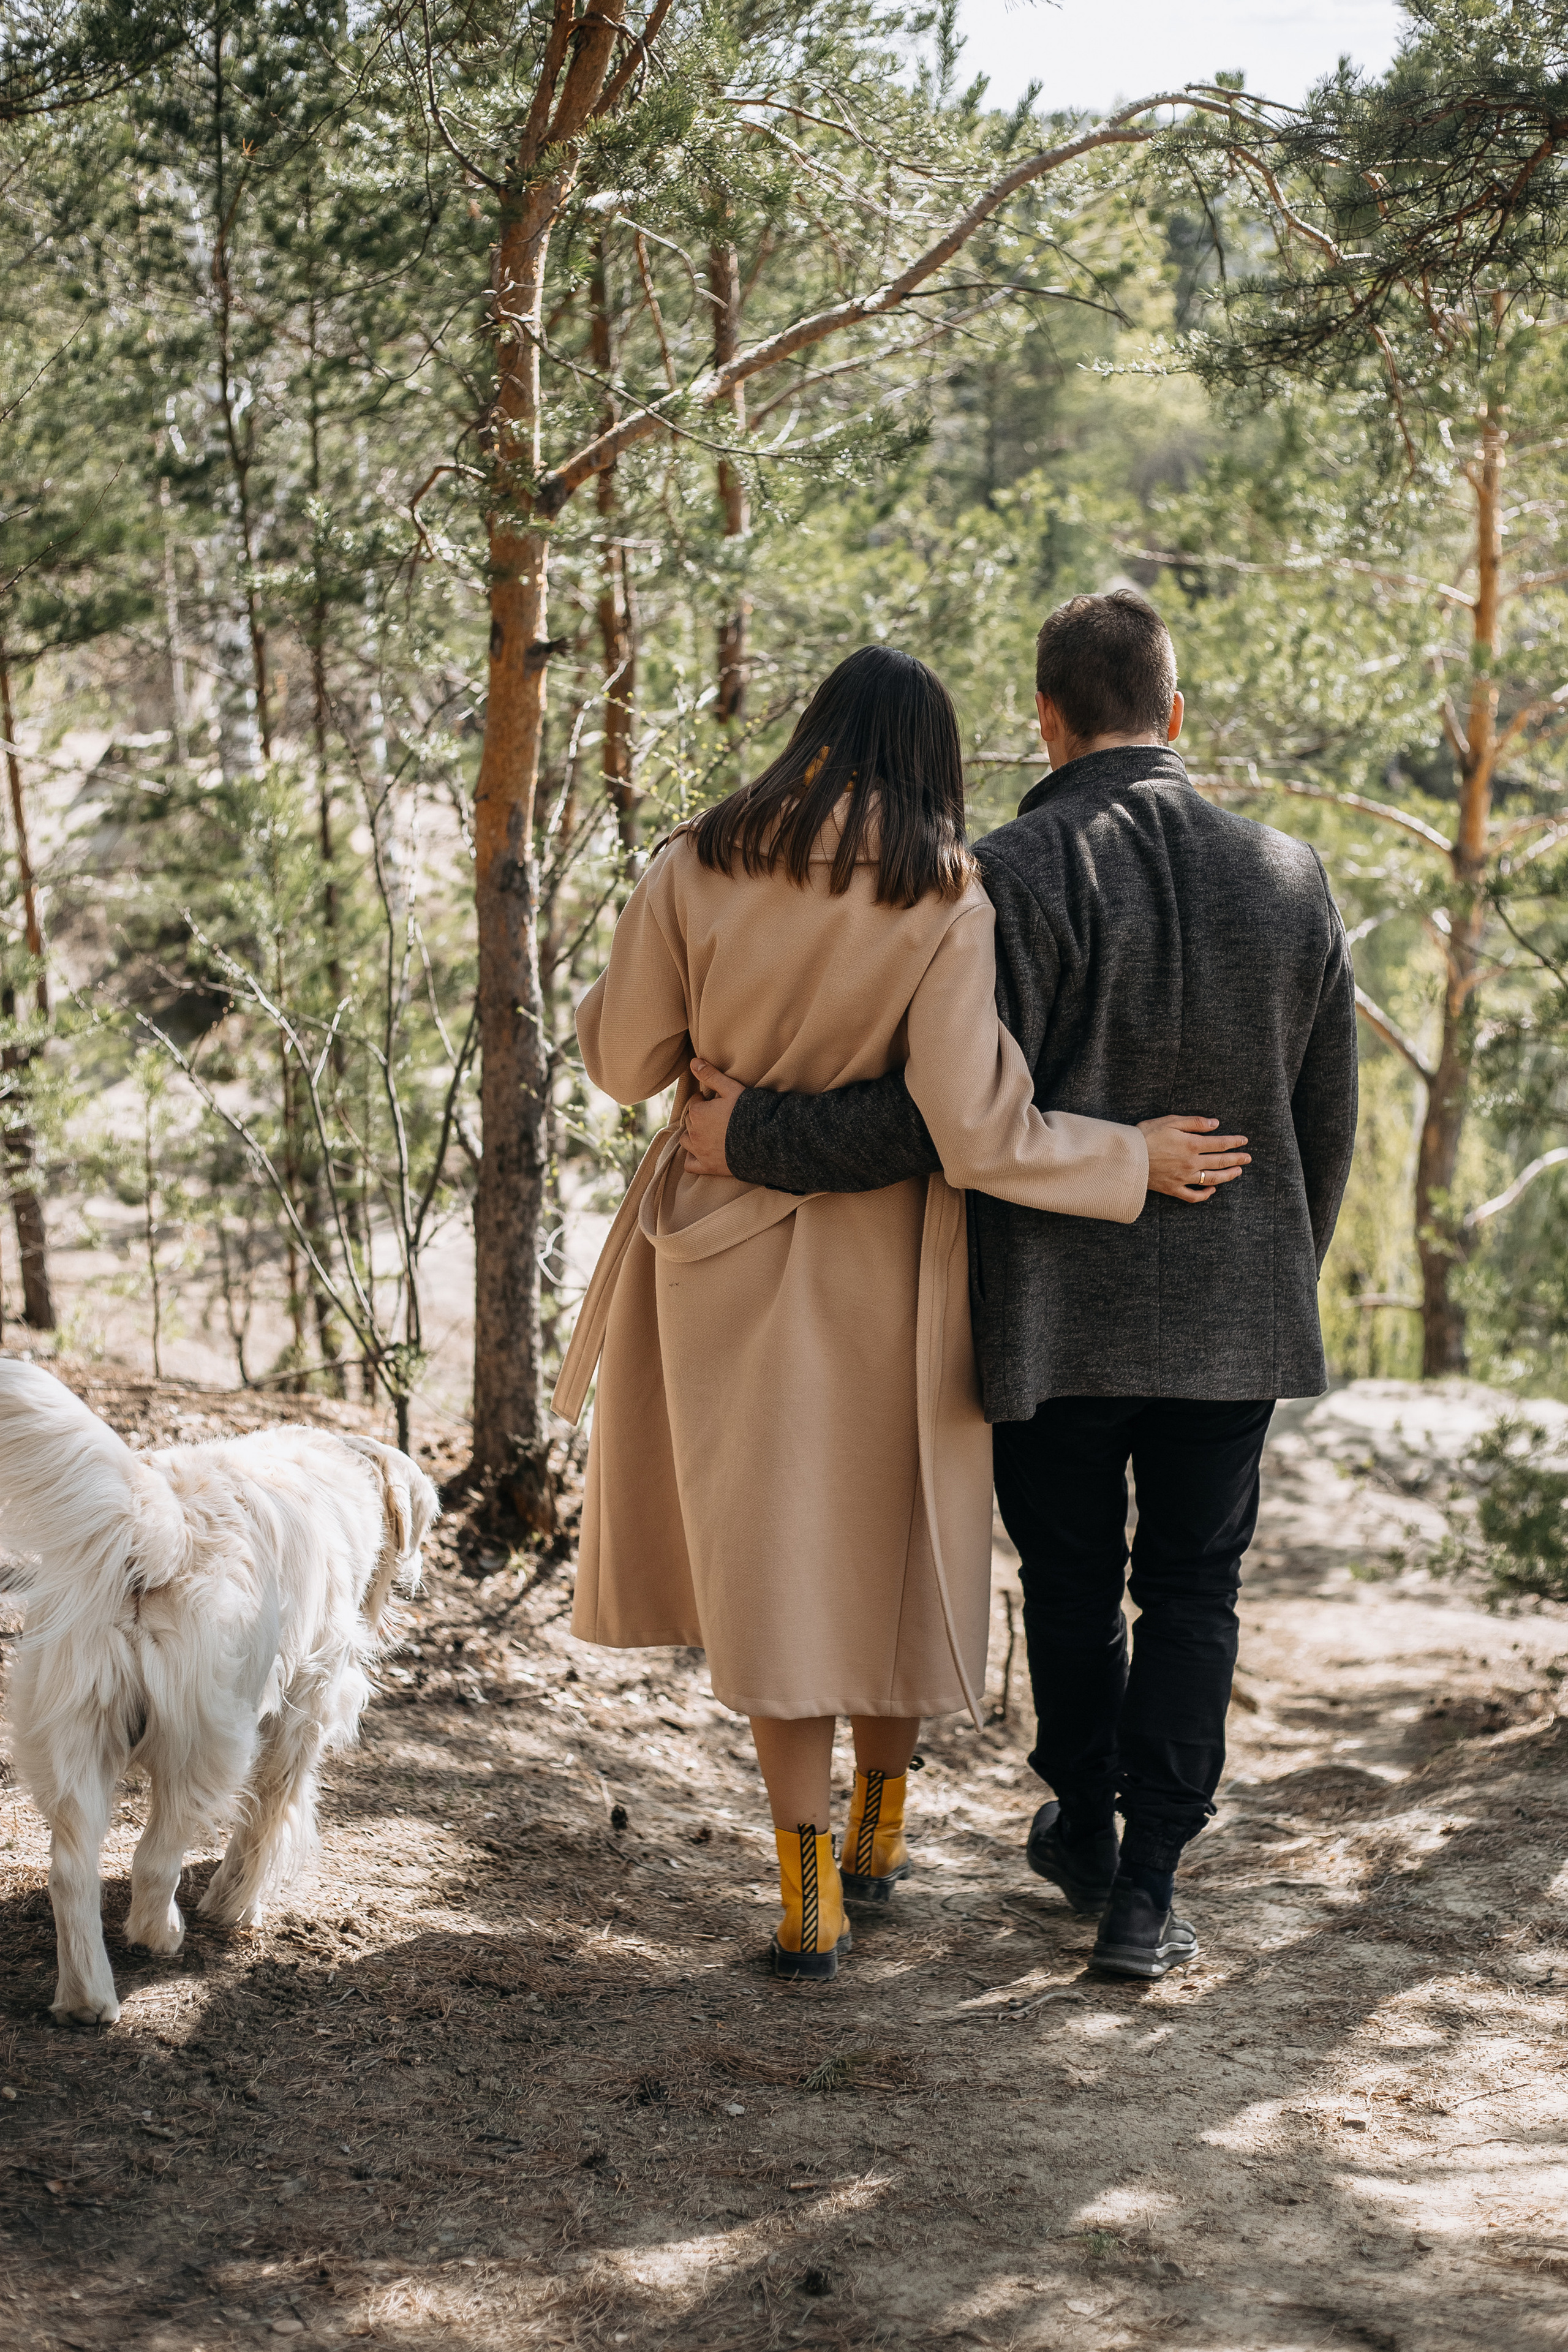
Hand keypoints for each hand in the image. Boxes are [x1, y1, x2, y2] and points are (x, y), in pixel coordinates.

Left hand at [684, 1058, 744, 1175]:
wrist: (765, 1142)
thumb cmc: (748, 1112)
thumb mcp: (731, 1089)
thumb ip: (711, 1075)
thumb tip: (693, 1062)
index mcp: (697, 1113)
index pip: (694, 1102)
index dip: (705, 1100)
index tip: (717, 1102)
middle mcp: (694, 1133)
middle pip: (691, 1121)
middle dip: (700, 1117)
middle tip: (718, 1116)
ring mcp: (700, 1151)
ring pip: (686, 1141)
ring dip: (693, 1135)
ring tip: (709, 1132)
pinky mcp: (707, 1167)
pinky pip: (689, 1164)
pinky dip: (692, 1158)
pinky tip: (701, 1153)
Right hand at [1139, 1115, 1249, 1203]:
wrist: (1127, 1157)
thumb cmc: (1146, 1135)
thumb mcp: (1170, 1121)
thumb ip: (1195, 1123)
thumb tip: (1215, 1124)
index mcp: (1192, 1144)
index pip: (1220, 1143)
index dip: (1235, 1142)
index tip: (1244, 1141)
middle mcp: (1192, 1163)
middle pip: (1220, 1162)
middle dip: (1237, 1159)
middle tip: (1248, 1158)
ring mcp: (1184, 1178)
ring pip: (1212, 1179)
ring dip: (1228, 1176)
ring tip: (1238, 1172)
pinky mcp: (1173, 1189)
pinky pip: (1193, 1196)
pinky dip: (1205, 1194)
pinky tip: (1212, 1189)